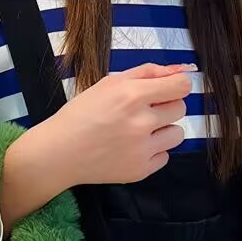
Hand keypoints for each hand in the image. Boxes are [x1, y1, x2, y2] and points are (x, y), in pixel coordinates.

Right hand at [37, 62, 194, 187]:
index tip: (166, 91)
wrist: (59, 153)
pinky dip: (152, 152)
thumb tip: (181, 69)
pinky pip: (164, 157)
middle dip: (166, 107)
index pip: (182, 86)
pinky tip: (132, 149)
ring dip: (163, 131)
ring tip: (140, 133)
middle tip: (142, 113)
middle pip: (180, 109)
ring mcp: (142, 150)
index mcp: (133, 95)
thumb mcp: (109, 83)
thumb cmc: (81, 114)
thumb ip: (147, 72)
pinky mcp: (139, 171)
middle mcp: (141, 123)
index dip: (176, 86)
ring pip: (177, 135)